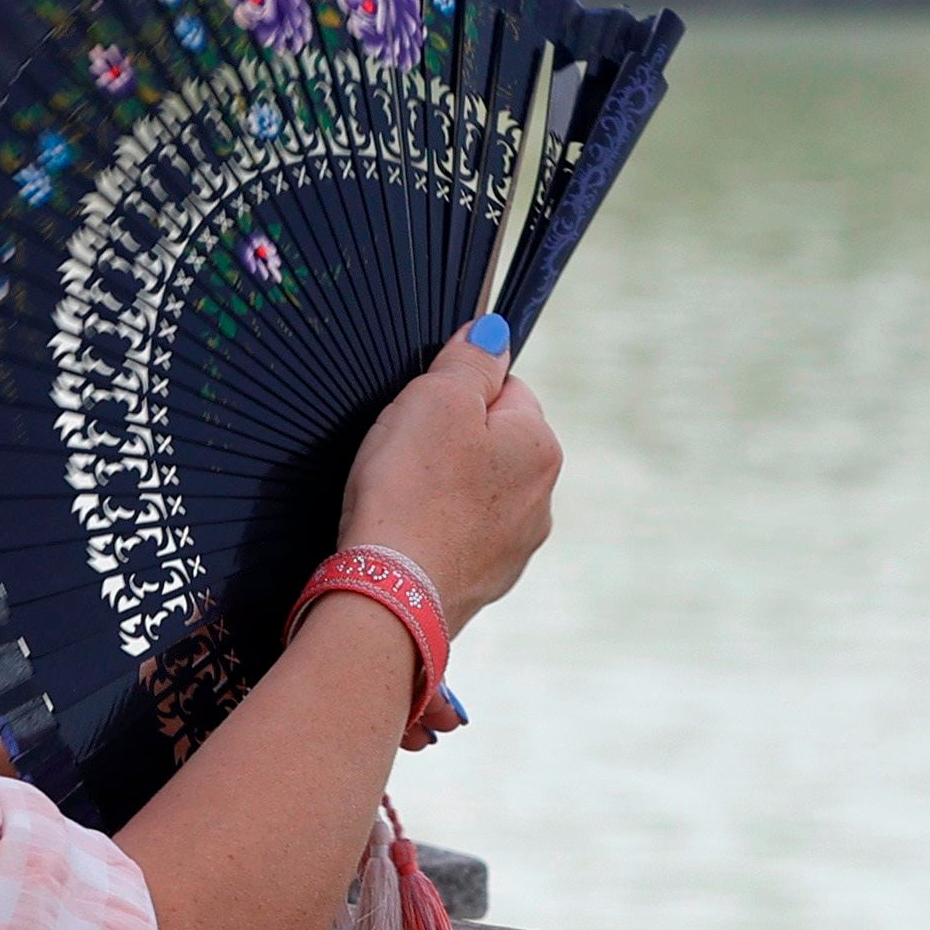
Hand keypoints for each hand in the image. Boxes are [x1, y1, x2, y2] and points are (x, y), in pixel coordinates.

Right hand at [341, 319, 557, 621]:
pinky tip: (405, 535)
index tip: (423, 413)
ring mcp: (515, 547)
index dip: (458, 393)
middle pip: (491, 443)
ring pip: (475, 493)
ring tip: (401, 499)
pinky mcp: (483, 582)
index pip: (507, 390)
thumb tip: (493, 334)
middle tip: (405, 456)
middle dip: (450, 443)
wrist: (388, 594)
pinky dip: (434, 530)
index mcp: (540, 447)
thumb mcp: (436, 399)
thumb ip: (469, 360)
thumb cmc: (410, 491)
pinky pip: (458, 536)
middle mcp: (541, 499)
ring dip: (442, 488)